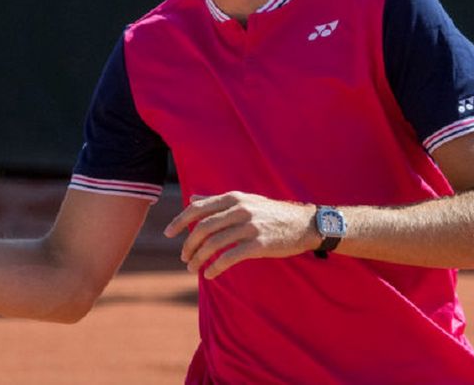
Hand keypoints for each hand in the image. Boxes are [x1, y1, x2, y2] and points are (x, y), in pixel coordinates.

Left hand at [163, 192, 316, 278]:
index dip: (180, 221)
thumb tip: (191, 198)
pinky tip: (210, 275)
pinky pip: (230, 257)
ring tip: (193, 269)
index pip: (198, 208)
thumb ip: (217, 201)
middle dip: (189, 245)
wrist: (305, 224)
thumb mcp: (245, 200)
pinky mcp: (259, 244)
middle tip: (183, 257)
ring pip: (214, 244)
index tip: (168, 233)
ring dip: (199, 259)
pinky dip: (216, 267)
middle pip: (203, 228)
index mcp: (233, 198)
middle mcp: (239, 209)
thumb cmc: (272, 213)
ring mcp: (249, 226)